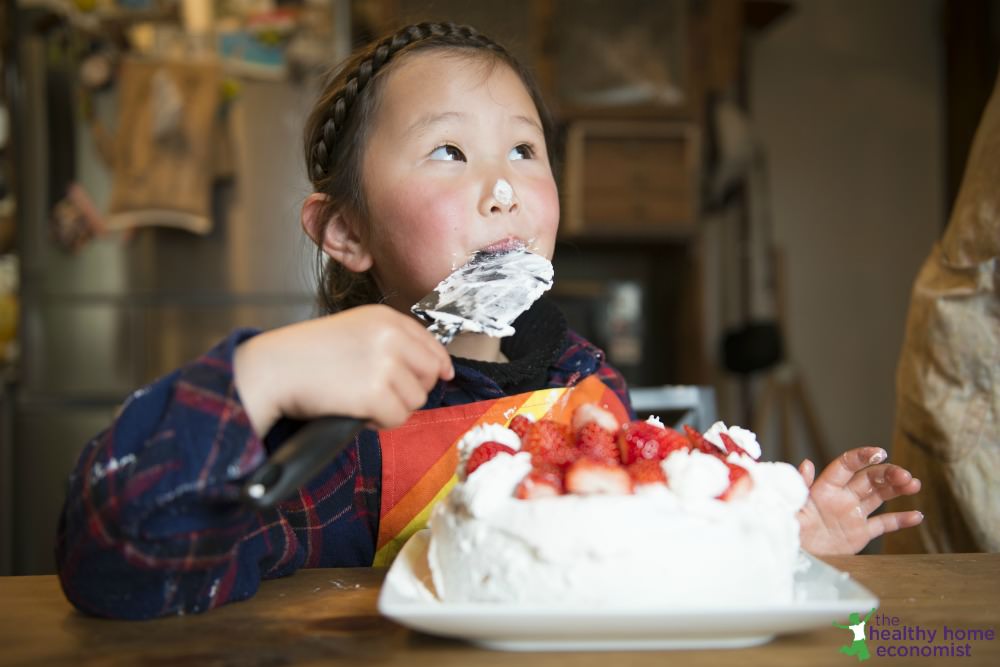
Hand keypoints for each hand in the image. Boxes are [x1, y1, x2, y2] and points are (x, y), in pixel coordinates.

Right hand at [234, 305, 453, 435]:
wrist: (273, 368)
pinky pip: (398, 418)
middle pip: (431, 372)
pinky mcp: (375, 393)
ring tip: (364, 402)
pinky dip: (380, 422)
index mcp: (385, 317)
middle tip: (385, 394)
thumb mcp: (354, 330)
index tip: (439, 376)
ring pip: (417, 399)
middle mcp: (390, 336)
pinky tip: (359, 413)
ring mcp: (384, 364)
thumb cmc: (308, 354)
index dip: (437, 364)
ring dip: (394, 407)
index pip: (431, 343)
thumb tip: (439, 369)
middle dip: (414, 389)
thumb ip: (391, 342)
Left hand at [796, 447, 922, 554]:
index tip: (880, 452)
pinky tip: (917, 516)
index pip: (846, 465)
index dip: (862, 456)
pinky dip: (900, 520)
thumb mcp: (790, 507)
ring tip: (914, 484)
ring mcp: (852, 514)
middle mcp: (841, 497)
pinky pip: (883, 524)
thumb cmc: (788, 530)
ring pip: (879, 496)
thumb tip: (806, 463)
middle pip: (869, 479)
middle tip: (905, 476)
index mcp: (824, 488)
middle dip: (888, 474)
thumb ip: (800, 486)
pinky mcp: (860, 533)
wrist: (794, 558)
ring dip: (897, 489)